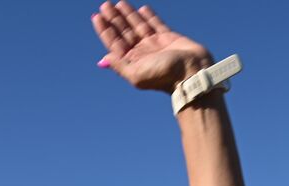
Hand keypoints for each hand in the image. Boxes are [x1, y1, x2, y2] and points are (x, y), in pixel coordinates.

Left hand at [92, 3, 211, 93]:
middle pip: (124, 32)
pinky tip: (141, 8)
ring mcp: (155, 44)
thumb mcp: (137, 74)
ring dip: (128, 14)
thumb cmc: (164, 76)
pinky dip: (148, 16)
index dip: (105, 30)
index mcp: (132, 61)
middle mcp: (142, 53)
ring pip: (138, 26)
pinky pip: (155, 24)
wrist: (192, 73)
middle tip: (105, 5)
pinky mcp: (168, 37)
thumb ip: (120, 66)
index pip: (114, 43)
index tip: (96, 16)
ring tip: (119, 3)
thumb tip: (104, 58)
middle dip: (114, 19)